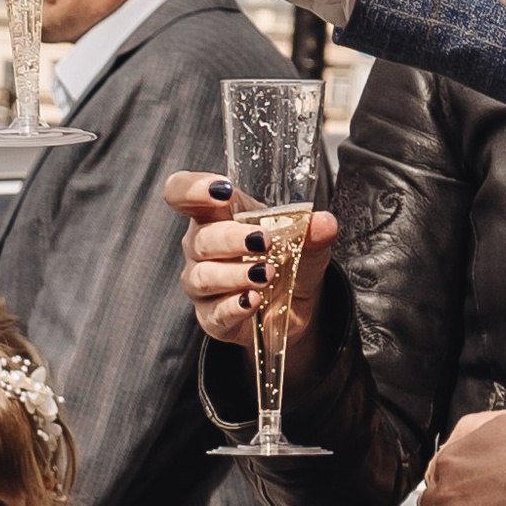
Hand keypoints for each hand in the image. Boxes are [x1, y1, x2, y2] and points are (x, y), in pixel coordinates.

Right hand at [169, 171, 338, 362]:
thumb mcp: (307, 239)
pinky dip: (234, 306)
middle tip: (264, 242)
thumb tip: (324, 223)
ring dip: (235, 274)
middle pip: (199, 238)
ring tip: (267, 274)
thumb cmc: (287, 259)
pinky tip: (253, 301)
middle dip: (231, 239)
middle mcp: (200, 247)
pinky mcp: (211, 316)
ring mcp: (202, 283)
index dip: (192, 189)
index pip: (182, 193)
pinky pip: (214, 312)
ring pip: (203, 277)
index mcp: (216, 215)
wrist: (294, 303)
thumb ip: (312, 229)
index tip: (221, 191)